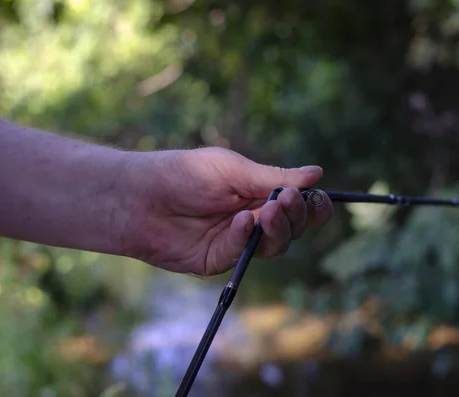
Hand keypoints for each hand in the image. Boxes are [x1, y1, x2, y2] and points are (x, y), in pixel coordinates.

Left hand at [119, 147, 332, 275]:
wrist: (140, 197)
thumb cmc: (184, 174)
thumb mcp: (233, 170)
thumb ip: (274, 177)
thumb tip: (318, 174)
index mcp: (259, 194)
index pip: (297, 205)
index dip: (312, 205)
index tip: (318, 198)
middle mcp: (253, 219)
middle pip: (293, 228)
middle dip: (296, 216)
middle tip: (286, 200)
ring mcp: (236, 241)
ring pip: (274, 245)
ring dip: (277, 228)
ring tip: (267, 211)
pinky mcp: (218, 259)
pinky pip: (242, 253)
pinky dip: (243, 237)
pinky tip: (239, 220)